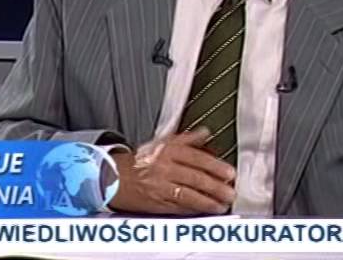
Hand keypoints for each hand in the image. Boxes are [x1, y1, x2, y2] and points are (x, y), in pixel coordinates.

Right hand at [108, 128, 235, 215]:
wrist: (113, 176)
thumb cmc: (139, 161)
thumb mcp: (161, 142)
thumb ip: (186, 138)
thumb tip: (205, 132)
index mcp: (167, 150)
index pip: (197, 158)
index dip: (215, 166)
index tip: (229, 173)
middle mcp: (164, 168)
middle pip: (195, 178)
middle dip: (216, 187)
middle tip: (230, 192)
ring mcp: (159, 187)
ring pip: (188, 195)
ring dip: (208, 202)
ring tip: (221, 204)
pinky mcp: (156, 203)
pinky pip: (178, 207)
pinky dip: (193, 210)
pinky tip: (204, 211)